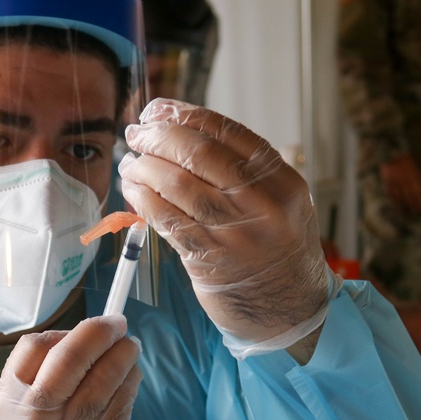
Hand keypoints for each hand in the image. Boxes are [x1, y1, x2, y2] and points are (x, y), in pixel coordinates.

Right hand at [0, 315, 141, 419]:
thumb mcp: (16, 418)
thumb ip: (38, 377)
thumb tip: (85, 333)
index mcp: (9, 406)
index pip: (33, 348)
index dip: (63, 332)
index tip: (82, 328)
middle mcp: (38, 419)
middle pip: (71, 356)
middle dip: (98, 332)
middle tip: (117, 323)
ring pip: (106, 374)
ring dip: (124, 352)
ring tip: (130, 347)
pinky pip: (125, 396)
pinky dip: (132, 378)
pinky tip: (131, 374)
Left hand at [119, 98, 332, 354]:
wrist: (290, 309)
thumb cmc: (277, 248)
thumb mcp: (280, 201)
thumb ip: (241, 168)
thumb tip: (175, 126)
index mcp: (282, 181)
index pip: (226, 131)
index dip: (183, 114)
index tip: (157, 110)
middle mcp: (262, 204)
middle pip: (197, 152)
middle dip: (157, 136)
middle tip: (136, 133)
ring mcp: (234, 233)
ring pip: (175, 183)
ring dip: (143, 167)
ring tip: (130, 164)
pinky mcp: (207, 259)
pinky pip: (164, 218)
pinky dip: (142, 199)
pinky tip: (133, 190)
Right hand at [380, 153, 420, 214]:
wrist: (391, 152)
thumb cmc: (405, 160)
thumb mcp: (415, 167)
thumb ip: (418, 178)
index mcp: (413, 174)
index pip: (418, 190)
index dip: (420, 200)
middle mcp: (405, 178)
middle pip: (409, 195)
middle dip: (412, 204)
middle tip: (415, 212)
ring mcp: (395, 180)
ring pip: (400, 195)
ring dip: (403, 204)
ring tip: (406, 210)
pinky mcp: (387, 180)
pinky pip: (391, 192)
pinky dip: (394, 199)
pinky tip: (396, 204)